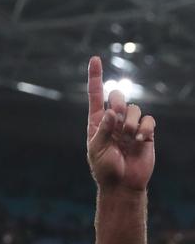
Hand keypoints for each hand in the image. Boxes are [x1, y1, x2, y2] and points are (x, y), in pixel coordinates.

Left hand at [87, 56, 154, 191]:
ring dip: (131, 122)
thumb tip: (111, 112)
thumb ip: (103, 130)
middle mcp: (114, 121)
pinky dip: (144, 128)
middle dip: (118, 102)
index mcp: (98, 123)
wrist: (123, 185)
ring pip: (134, 108)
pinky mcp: (145, 132)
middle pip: (117, 96)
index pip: (96, 96)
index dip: (95, 77)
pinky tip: (140, 140)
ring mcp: (130, 126)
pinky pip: (148, 119)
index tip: (94, 59)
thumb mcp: (98, 151)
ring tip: (128, 139)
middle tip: (117, 117)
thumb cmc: (105, 170)